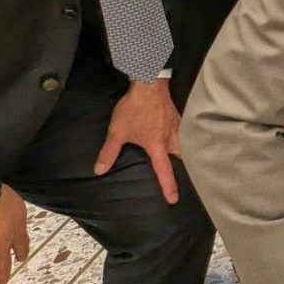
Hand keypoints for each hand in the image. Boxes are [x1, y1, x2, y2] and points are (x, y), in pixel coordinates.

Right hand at [0, 186, 28, 283]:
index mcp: (16, 234)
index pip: (22, 246)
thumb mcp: (19, 208)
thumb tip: (18, 228)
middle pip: (4, 265)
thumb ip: (19, 222)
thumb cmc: (0, 199)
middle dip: (2, 276)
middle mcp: (2, 248)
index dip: (22, 253)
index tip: (21, 258)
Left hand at [96, 79, 182, 203]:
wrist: (149, 83)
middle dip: (182, 168)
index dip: (168, 186)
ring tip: (179, 160)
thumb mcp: (117, 132)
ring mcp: (177, 126)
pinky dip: (181, 140)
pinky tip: (175, 137)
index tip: (172, 200)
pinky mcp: (177, 116)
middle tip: (181, 177)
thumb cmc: (134, 109)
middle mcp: (171, 138)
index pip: (164, 170)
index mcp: (157, 145)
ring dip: (183, 154)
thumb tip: (99, 170)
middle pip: (181, 158)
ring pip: (184, 145)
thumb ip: (109, 152)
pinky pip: (182, 133)